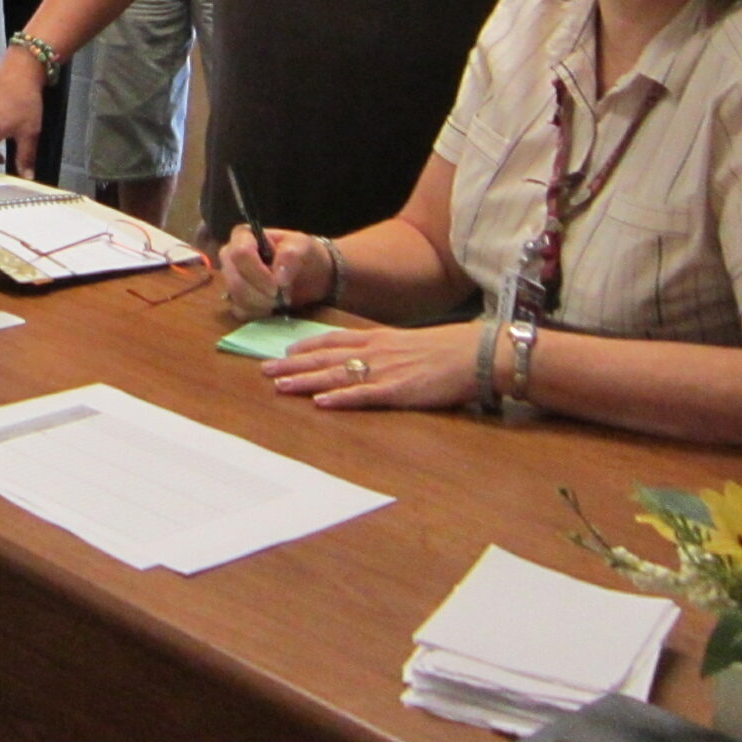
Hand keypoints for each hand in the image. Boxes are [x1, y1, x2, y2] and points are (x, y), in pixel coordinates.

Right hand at [216, 225, 325, 316]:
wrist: (311, 274)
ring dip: (261, 304)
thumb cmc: (304, 254)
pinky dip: (257, 313)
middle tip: (282, 298)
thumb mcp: (303, 247)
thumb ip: (290, 256)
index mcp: (244, 236)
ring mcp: (231, 278)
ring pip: (236, 297)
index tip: (277, 286)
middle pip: (235, 279)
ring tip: (280, 302)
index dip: (258, 273)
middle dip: (260, 293)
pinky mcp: (236, 298)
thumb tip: (278, 279)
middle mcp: (231, 256)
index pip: (240, 254)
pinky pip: (239, 311)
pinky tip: (271, 308)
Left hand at [262, 323, 480, 411]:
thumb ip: (385, 349)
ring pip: (336, 375)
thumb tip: (365, 356)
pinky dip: (340, 399)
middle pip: (325, 358)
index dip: (305, 347)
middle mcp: (375, 351)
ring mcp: (385, 371)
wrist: (476, 353)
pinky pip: (364, 395)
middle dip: (293, 365)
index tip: (283, 352)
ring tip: (280, 386)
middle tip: (265, 371)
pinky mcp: (399, 390)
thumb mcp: (408, 342)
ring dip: (306, 381)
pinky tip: (321, 403)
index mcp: (378, 338)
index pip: (332, 340)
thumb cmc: (447, 349)